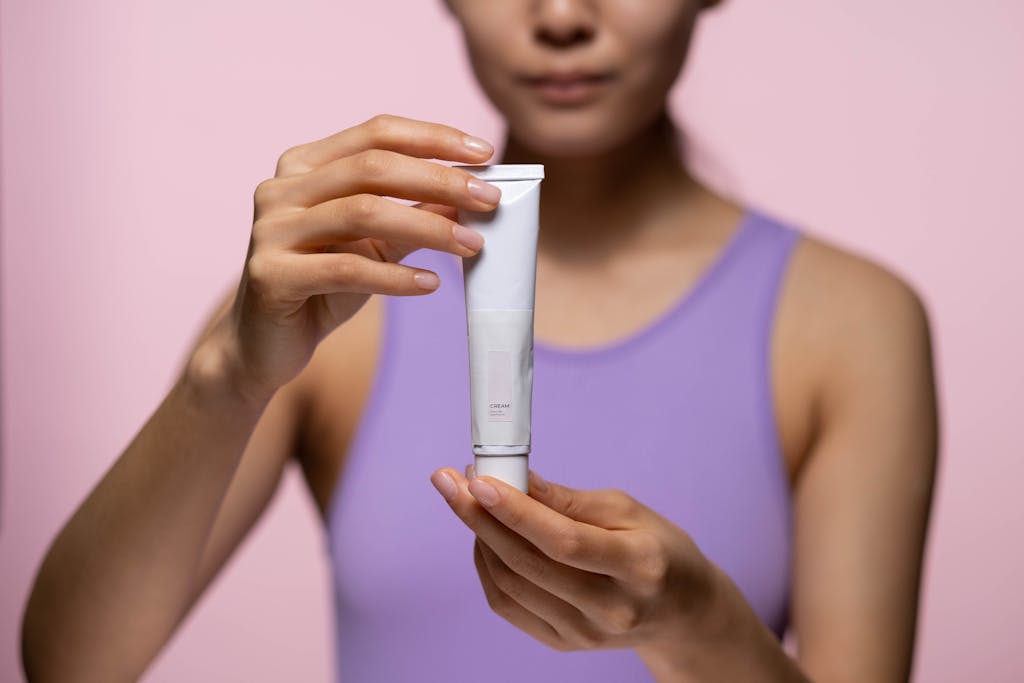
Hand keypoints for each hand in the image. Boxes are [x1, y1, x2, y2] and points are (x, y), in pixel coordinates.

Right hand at [193, 115, 501, 403]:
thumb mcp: (375, 245)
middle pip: (373, 167)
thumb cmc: (323, 287)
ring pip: (361, 212)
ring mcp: (270, 229)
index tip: (484, 152)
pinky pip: (345, 268)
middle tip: (490, 199)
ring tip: (472, 245)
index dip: (433, 137)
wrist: (264, 345)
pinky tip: (430, 284)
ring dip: (427, 226)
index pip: (376, 133)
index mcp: (304, 165)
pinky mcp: (270, 274)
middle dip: (440, 178)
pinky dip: (395, 276)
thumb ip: (413, 214)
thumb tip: (468, 194)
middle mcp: (281, 188)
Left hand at [429, 467, 718, 657]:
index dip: (515, 511)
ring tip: (470, 503)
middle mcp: (612, 609)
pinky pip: (507, 605)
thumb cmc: (656, 548)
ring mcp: (586, 634)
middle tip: (450, 481)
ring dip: (480, 538)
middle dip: (480, 517)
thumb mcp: (628, 509)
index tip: (477, 481)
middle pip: (528, 563)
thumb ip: (569, 500)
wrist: (679, 610)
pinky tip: (485, 538)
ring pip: (510, 584)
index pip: (564, 541)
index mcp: (639, 566)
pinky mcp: (564, 645)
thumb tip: (516, 480)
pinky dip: (487, 567)